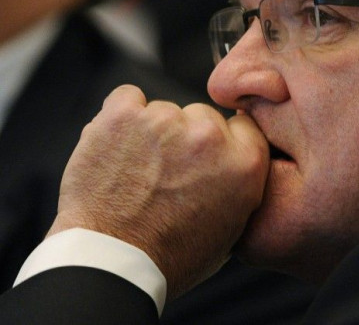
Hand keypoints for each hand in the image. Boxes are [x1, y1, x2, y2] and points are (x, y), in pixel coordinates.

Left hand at [47, 85, 268, 298]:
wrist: (111, 264)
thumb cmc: (169, 256)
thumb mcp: (232, 228)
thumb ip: (241, 184)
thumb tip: (234, 163)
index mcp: (244, 162)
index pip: (242, 125)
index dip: (223, 141)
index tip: (207, 155)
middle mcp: (209, 136)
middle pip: (202, 115)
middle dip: (187, 137)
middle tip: (167, 171)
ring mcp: (166, 122)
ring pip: (164, 110)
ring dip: (153, 132)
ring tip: (136, 169)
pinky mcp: (124, 116)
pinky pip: (127, 97)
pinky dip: (122, 116)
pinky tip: (118, 145)